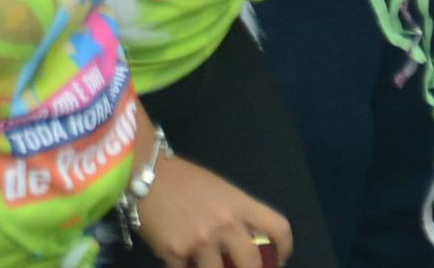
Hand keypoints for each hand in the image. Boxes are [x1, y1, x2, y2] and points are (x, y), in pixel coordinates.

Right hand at [135, 146, 290, 267]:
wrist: (148, 175)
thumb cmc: (186, 180)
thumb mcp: (221, 190)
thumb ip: (236, 215)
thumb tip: (247, 243)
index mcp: (240, 204)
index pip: (278, 227)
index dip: (285, 247)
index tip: (280, 258)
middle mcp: (225, 224)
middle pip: (252, 262)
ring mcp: (200, 240)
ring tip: (209, 264)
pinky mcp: (175, 253)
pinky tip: (186, 264)